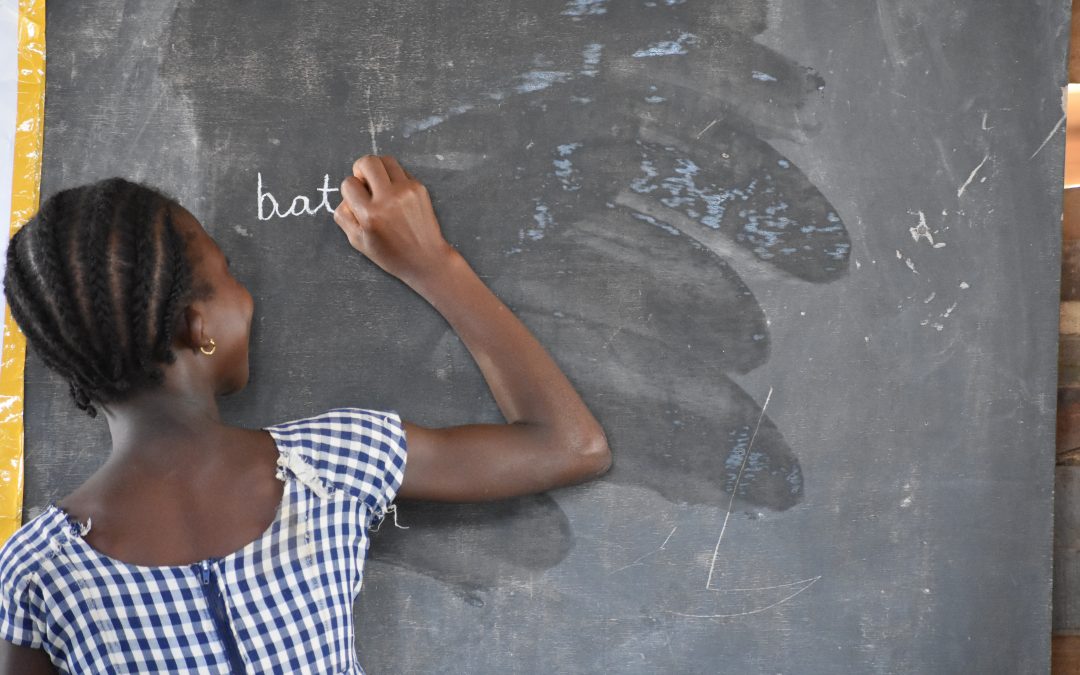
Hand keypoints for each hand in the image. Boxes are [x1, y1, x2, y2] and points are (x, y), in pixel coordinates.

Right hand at [334, 155, 453, 285]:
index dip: (349, 191)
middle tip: (364, 184)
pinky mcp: (419, 188)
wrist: (426, 258)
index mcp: (370, 214)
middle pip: (367, 161)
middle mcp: (389, 198)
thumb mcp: (358, 241)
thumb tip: (347, 195)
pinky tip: (395, 195)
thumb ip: (344, 215)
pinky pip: (400, 171)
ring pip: (385, 160)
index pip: (349, 183)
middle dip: (360, 169)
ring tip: (378, 185)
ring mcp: (407, 191)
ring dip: (377, 169)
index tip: (356, 201)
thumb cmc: (390, 254)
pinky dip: (393, 178)